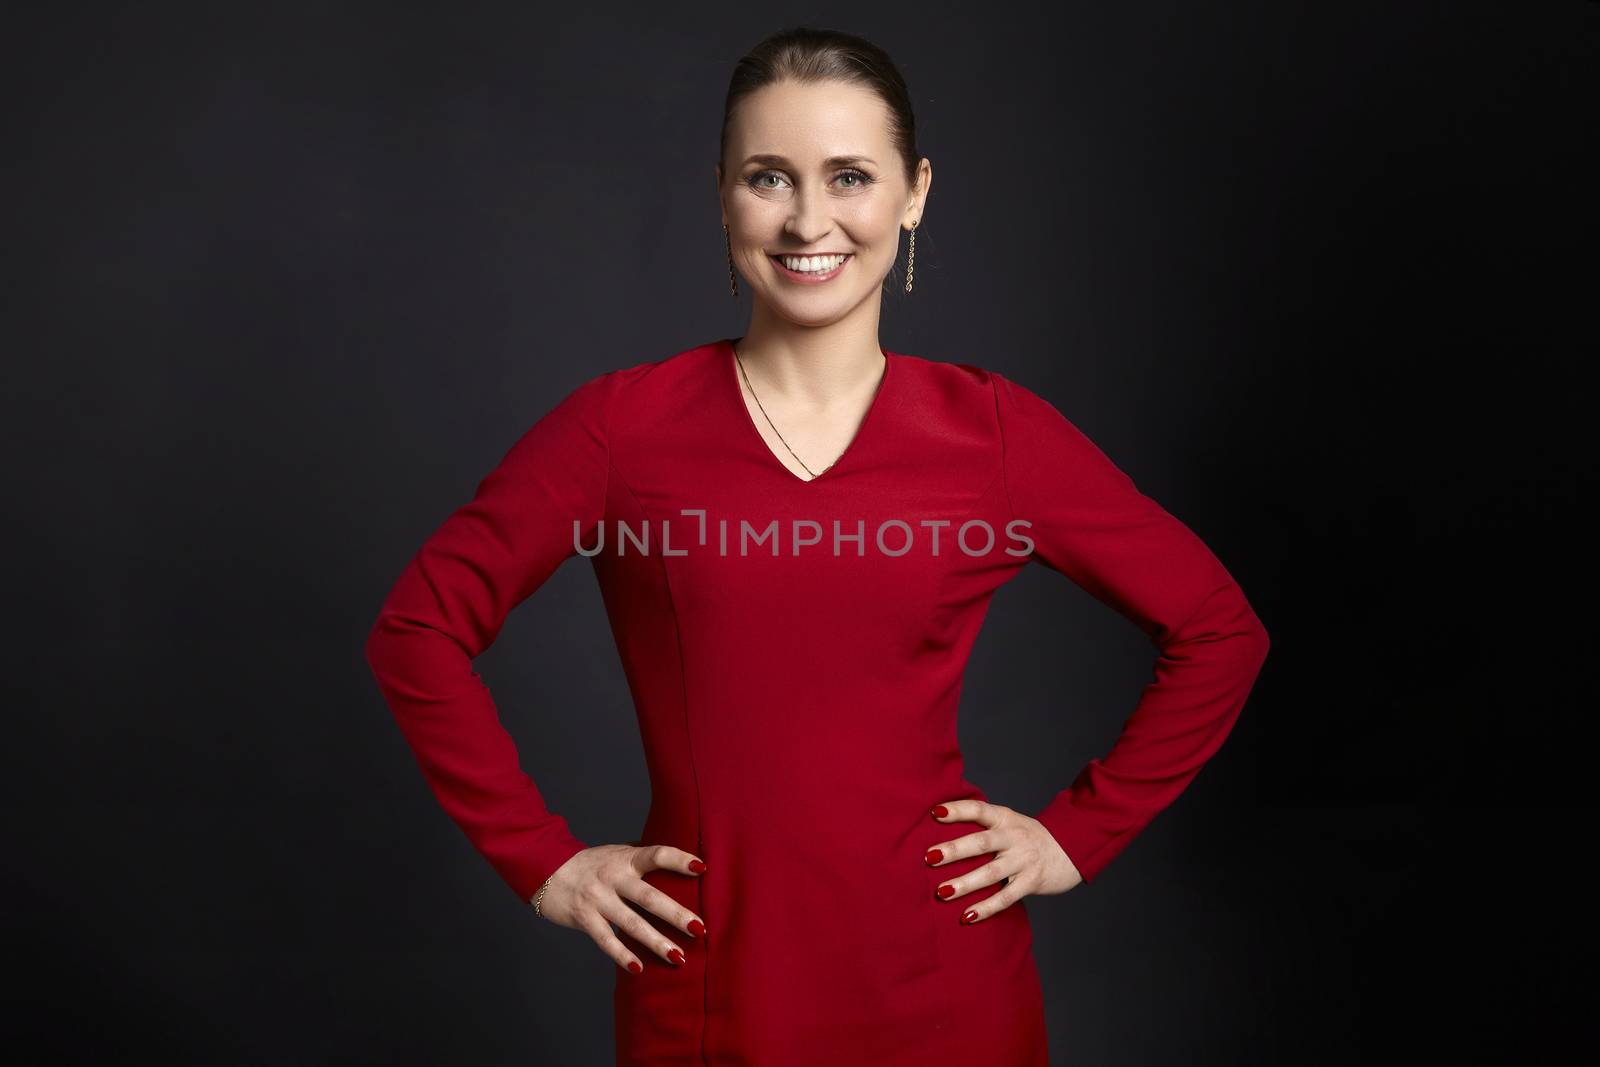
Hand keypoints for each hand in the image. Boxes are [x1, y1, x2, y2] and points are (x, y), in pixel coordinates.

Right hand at [534, 843, 708, 973]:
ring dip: (657, 942)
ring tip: (679, 957)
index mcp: (625, 858)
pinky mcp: (584, 918)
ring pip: (631, 924)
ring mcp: (598, 899)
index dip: (678, 859)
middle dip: (676, 914)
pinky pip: (606, 940)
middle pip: (649, 897)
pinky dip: (622, 955)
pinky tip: (639, 968)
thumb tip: (680, 861)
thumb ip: (642, 858)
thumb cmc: (591, 863)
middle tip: (700, 929)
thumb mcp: (617, 853)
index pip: (656, 854)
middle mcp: (613, 878)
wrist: (546, 869)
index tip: (702, 867)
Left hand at [925, 799, 1082, 921]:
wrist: (1071, 850)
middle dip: (954, 850)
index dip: (957, 809)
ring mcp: (1024, 861)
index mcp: (1006, 818)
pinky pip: (1006, 898)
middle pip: (982, 843)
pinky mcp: (1031, 882)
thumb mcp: (1010, 822)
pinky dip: (986, 908)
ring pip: (990, 873)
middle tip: (930, 857)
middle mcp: (1014, 837)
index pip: (979, 810)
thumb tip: (941, 822)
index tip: (934, 812)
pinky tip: (967, 916)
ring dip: (965, 883)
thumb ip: (984, 824)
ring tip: (941, 892)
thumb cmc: (1029, 837)